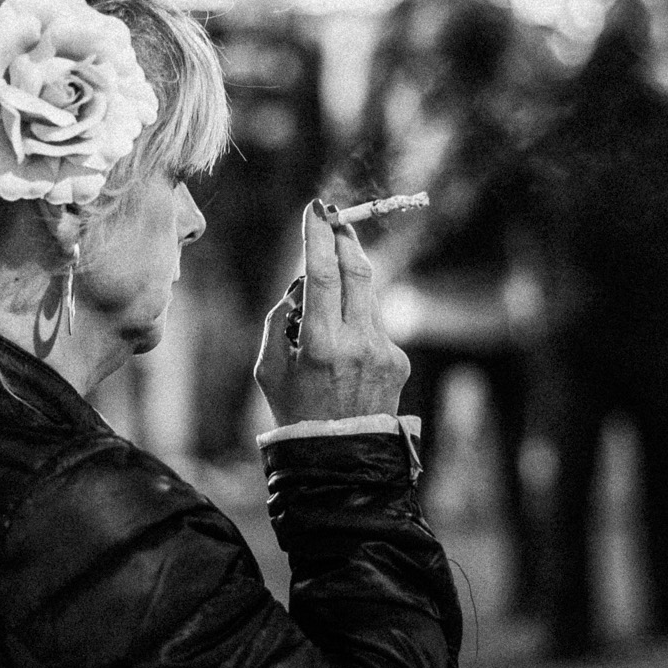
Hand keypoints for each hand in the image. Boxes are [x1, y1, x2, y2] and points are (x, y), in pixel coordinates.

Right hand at [256, 202, 409, 426]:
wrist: (339, 458)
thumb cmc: (294, 411)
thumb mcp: (268, 369)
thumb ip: (279, 322)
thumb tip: (301, 286)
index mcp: (321, 346)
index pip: (322, 275)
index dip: (318, 236)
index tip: (315, 209)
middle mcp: (357, 344)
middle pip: (356, 271)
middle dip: (344, 239)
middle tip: (334, 217)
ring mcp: (383, 351)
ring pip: (367, 295)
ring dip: (350, 278)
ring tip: (332, 273)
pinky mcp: (399, 360)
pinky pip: (375, 324)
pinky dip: (357, 320)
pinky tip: (346, 343)